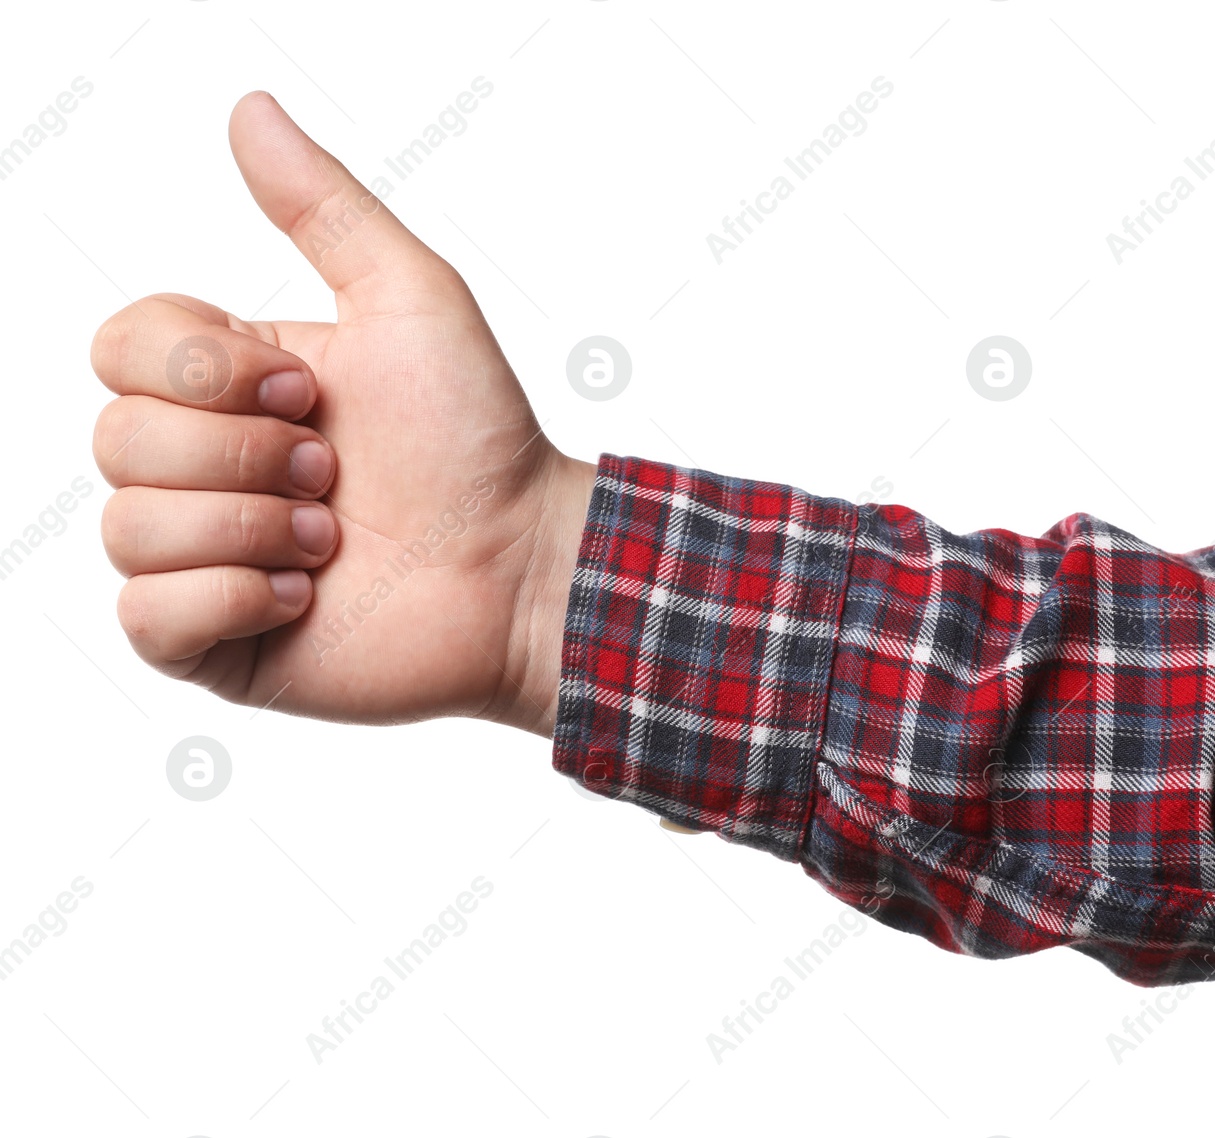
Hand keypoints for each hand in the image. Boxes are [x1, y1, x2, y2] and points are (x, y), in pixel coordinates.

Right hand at [90, 91, 594, 735]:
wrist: (522, 565)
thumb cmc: (477, 438)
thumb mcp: (410, 299)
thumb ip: (325, 208)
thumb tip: (249, 108)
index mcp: (229, 385)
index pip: (122, 346)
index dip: (205, 368)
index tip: (311, 390)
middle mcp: (204, 466)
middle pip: (118, 438)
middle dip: (245, 454)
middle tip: (335, 472)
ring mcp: (203, 556)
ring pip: (128, 527)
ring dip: (252, 528)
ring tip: (334, 540)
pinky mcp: (215, 641)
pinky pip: (147, 617)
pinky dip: (234, 599)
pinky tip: (309, 596)